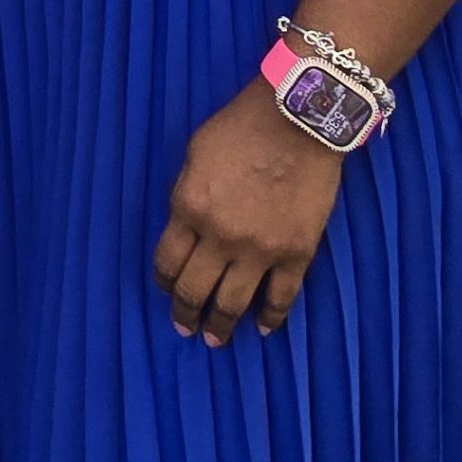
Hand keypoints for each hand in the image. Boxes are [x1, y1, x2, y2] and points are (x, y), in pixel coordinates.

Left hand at [153, 77, 343, 344]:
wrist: (297, 121)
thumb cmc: (239, 128)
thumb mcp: (194, 157)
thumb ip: (186, 196)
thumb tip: (185, 225)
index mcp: (188, 209)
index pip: (167, 262)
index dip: (164, 282)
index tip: (166, 291)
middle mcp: (220, 236)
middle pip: (195, 289)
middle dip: (186, 314)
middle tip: (185, 330)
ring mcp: (260, 249)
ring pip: (234, 302)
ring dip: (222, 325)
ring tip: (217, 340)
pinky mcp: (297, 253)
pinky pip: (281, 297)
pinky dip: (271, 318)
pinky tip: (263, 329)